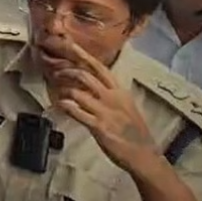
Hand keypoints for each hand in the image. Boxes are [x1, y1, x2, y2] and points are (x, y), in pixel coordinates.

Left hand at [53, 42, 157, 172]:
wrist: (144, 155)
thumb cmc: (134, 132)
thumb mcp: (126, 106)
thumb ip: (111, 95)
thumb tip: (93, 85)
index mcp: (120, 91)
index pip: (100, 68)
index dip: (83, 55)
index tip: (70, 45)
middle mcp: (112, 98)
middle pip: (85, 76)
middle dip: (67, 71)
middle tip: (56, 73)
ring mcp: (105, 112)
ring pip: (78, 92)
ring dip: (64, 91)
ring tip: (58, 93)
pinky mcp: (99, 127)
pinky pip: (77, 112)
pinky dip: (65, 106)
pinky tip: (60, 105)